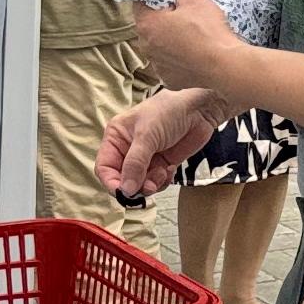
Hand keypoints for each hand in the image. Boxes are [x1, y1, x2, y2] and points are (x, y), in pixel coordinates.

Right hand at [94, 88, 222, 200]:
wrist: (199, 110)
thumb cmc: (168, 112)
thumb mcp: (147, 136)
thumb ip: (135, 164)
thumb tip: (125, 191)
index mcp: (116, 138)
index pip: (104, 167)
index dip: (111, 182)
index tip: (124, 193)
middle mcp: (127, 150)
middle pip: (121, 179)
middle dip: (134, 186)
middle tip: (148, 187)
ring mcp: (145, 159)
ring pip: (139, 184)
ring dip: (150, 185)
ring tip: (162, 173)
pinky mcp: (160, 165)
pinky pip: (154, 183)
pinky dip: (161, 182)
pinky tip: (169, 170)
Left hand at [128, 0, 248, 87]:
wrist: (225, 66)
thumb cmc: (208, 30)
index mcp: (147, 25)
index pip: (140, 3)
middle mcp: (146, 47)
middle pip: (149, 25)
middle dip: (162, 17)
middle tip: (182, 12)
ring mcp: (158, 66)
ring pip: (159, 46)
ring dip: (168, 39)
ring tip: (190, 33)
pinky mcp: (170, 80)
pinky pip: (169, 64)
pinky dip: (177, 58)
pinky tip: (192, 52)